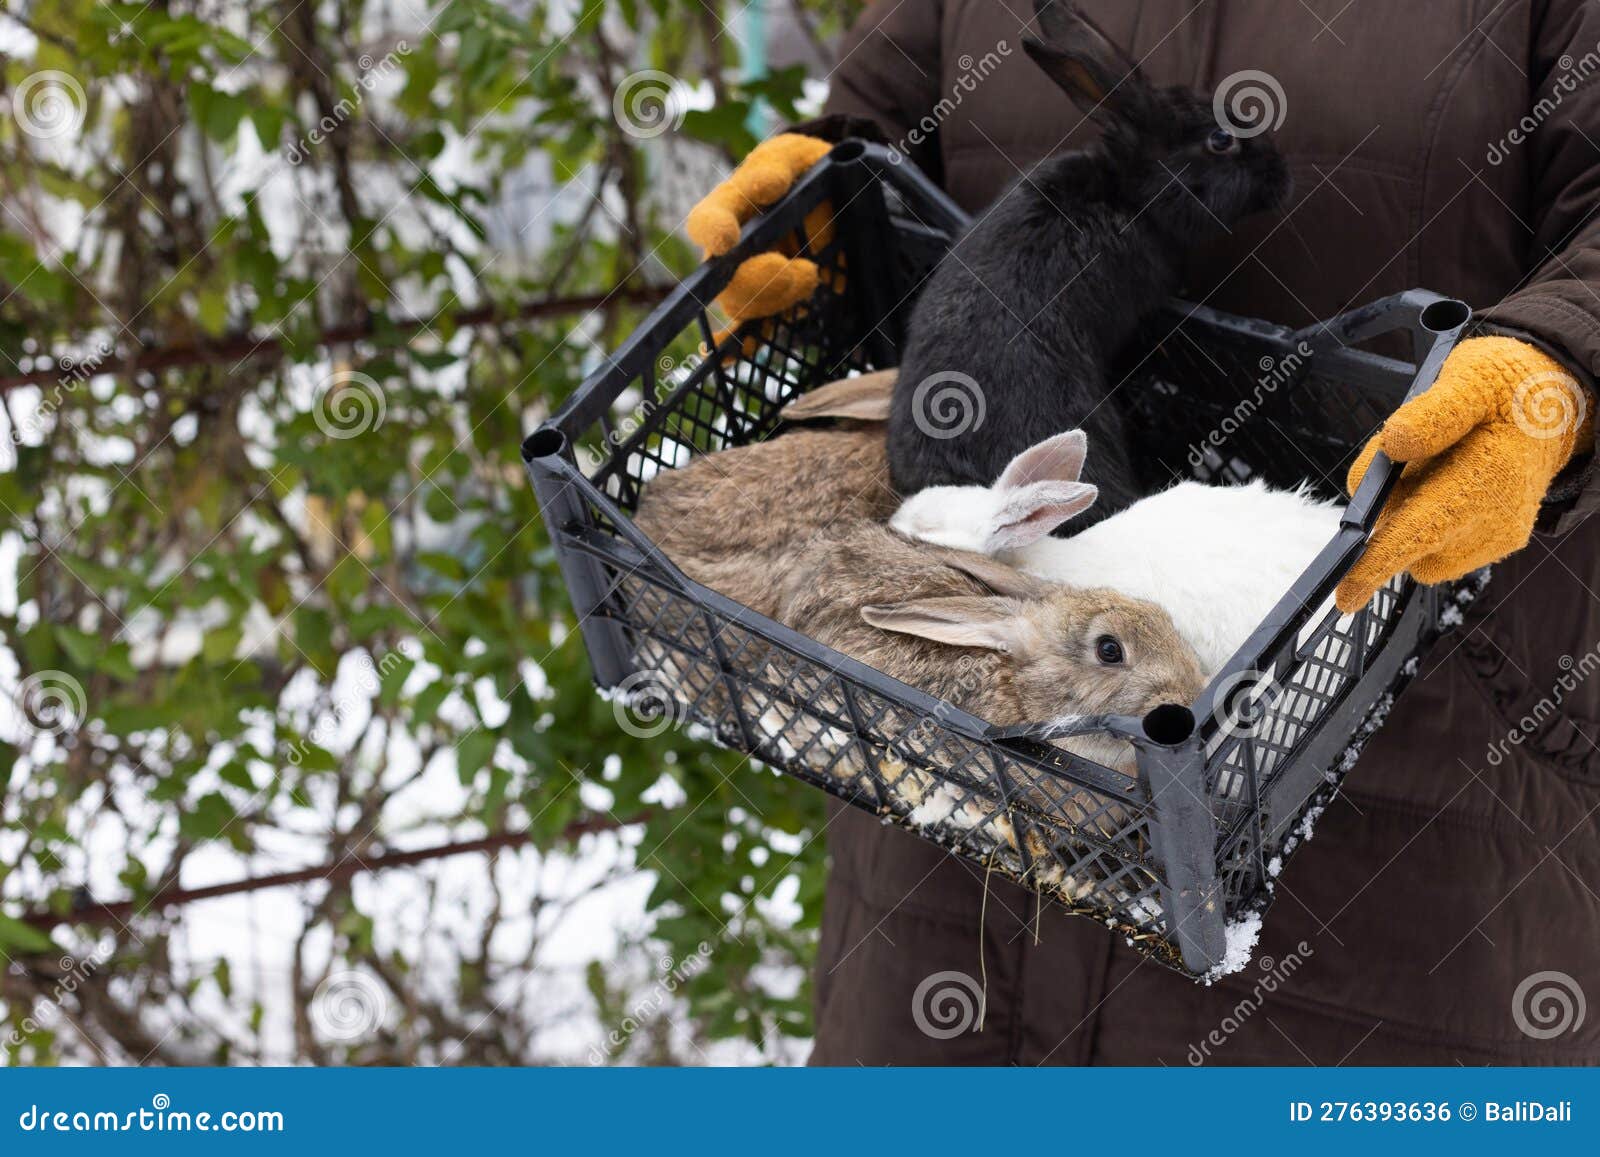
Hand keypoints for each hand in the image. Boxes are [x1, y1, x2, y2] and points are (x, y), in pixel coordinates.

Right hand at [686, 133, 832, 344]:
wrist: (829, 199)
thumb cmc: (803, 172)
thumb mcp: (792, 155)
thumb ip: (777, 167)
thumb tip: (769, 184)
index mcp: (729, 207)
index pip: (707, 220)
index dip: (712, 231)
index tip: (727, 240)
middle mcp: (728, 250)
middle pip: (728, 281)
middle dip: (765, 282)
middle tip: (805, 270)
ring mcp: (745, 279)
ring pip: (744, 307)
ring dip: (779, 301)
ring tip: (812, 274)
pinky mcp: (768, 302)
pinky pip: (747, 330)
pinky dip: (738, 344)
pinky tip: (733, 356)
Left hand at [1335, 336, 1593, 612]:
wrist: (1552, 407)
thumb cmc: (1500, 389)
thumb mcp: (1467, 378)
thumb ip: (1432, 412)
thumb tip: (1394, 446)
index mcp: (1489, 474)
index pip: (1422, 528)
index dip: (1378, 561)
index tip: (1345, 595)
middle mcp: (1498, 517)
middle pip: (1412, 545)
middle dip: (1390, 517)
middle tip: (1407, 463)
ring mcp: (1499, 535)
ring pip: (1422, 550)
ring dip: (1409, 519)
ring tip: (1434, 469)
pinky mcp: (1497, 543)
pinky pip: (1439, 548)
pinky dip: (1428, 523)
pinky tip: (1448, 485)